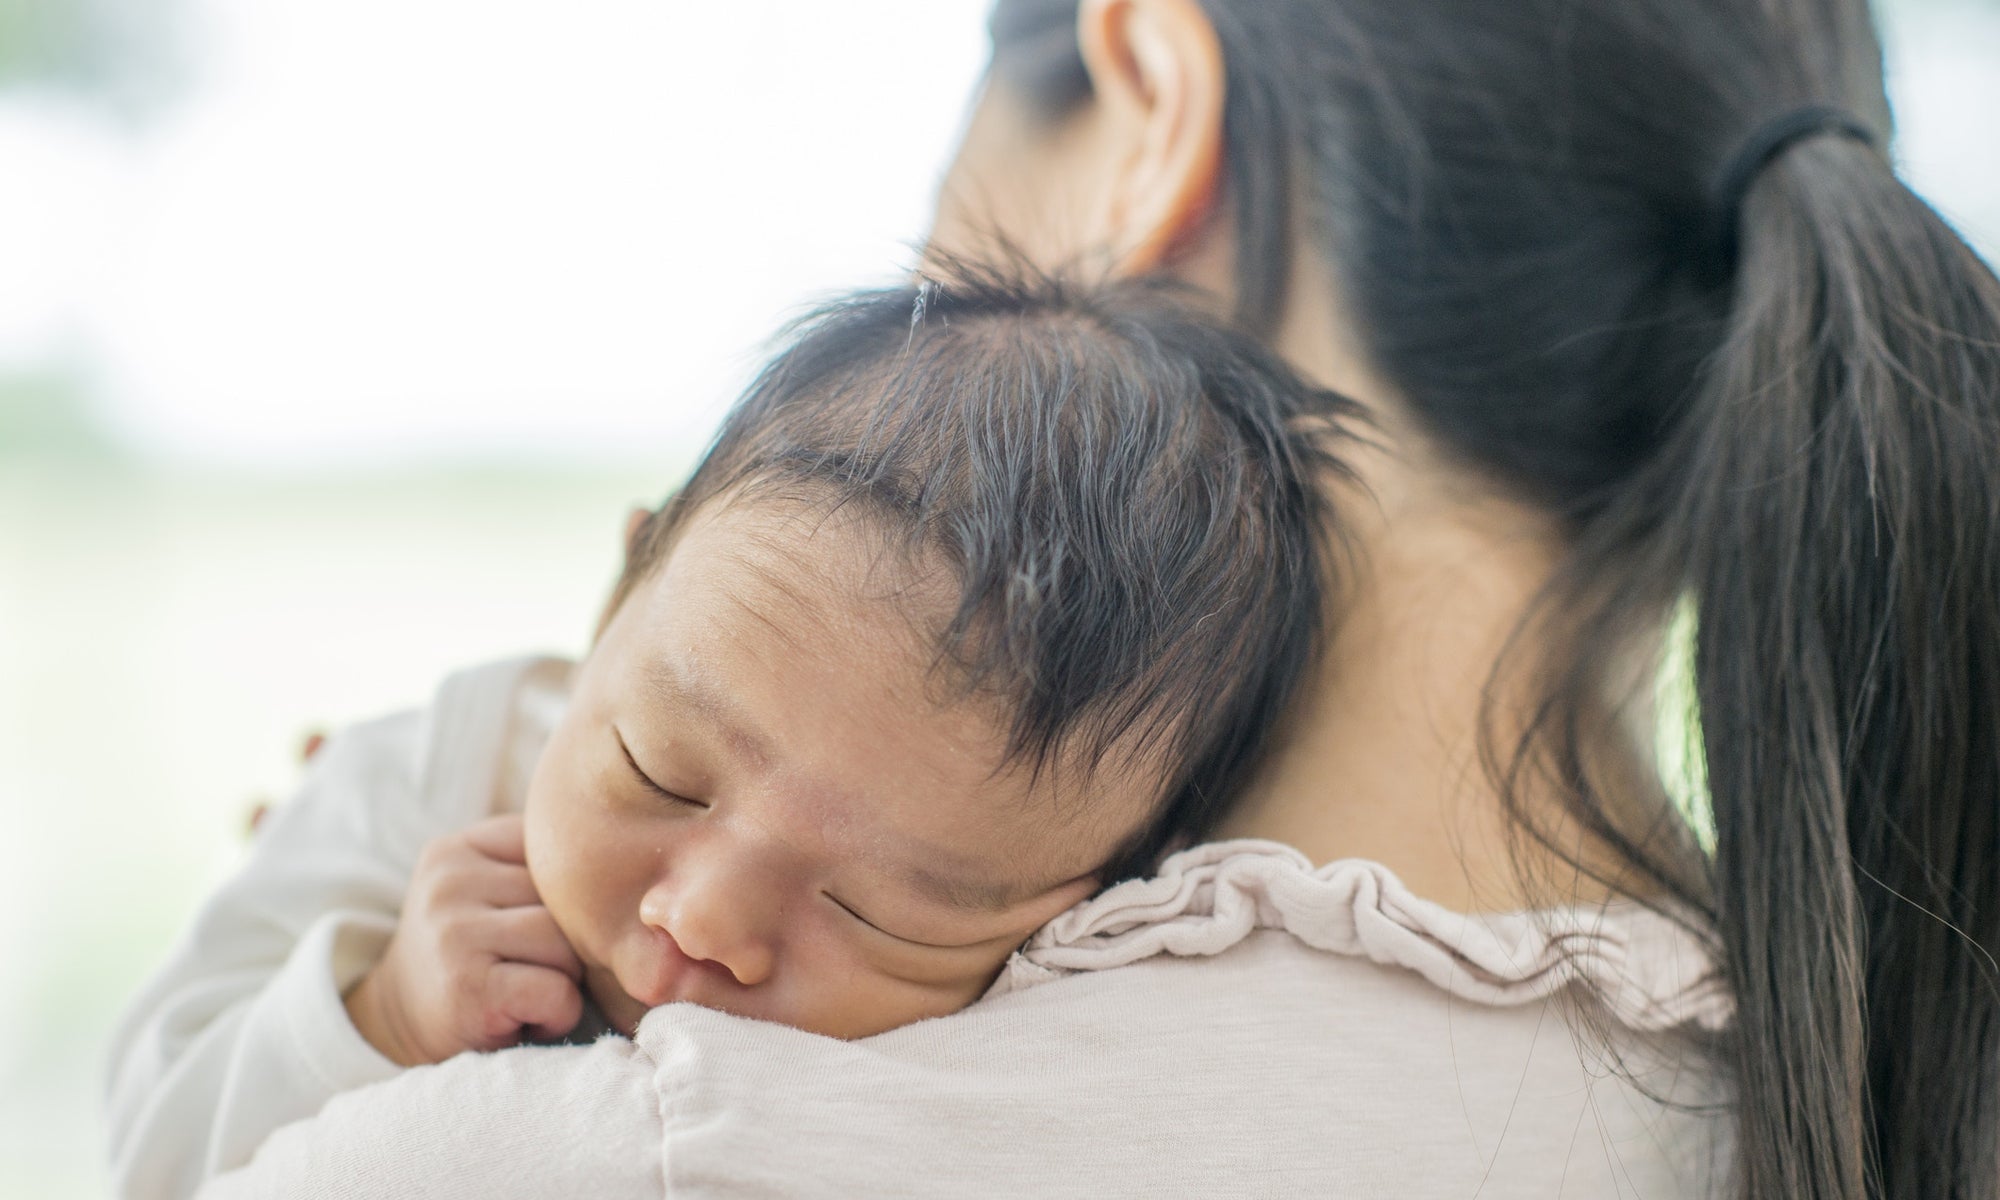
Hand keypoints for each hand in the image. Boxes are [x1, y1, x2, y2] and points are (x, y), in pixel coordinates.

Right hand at [344, 814, 583, 1065]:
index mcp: (459, 847)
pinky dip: (557, 1014)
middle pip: (567, 900)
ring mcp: (453, 931)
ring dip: (565, 981)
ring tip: (525, 993)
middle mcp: (450, 880)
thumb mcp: (487, 895)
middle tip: (530, 971)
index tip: (535, 930)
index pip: (557, 853)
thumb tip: (637, 863)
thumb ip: (538, 868)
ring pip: (567, 944)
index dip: (567, 902)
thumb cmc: (468, 961)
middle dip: (569, 943)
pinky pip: (557, 990)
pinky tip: (522, 1018)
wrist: (395, 1035)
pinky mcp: (466, 986)